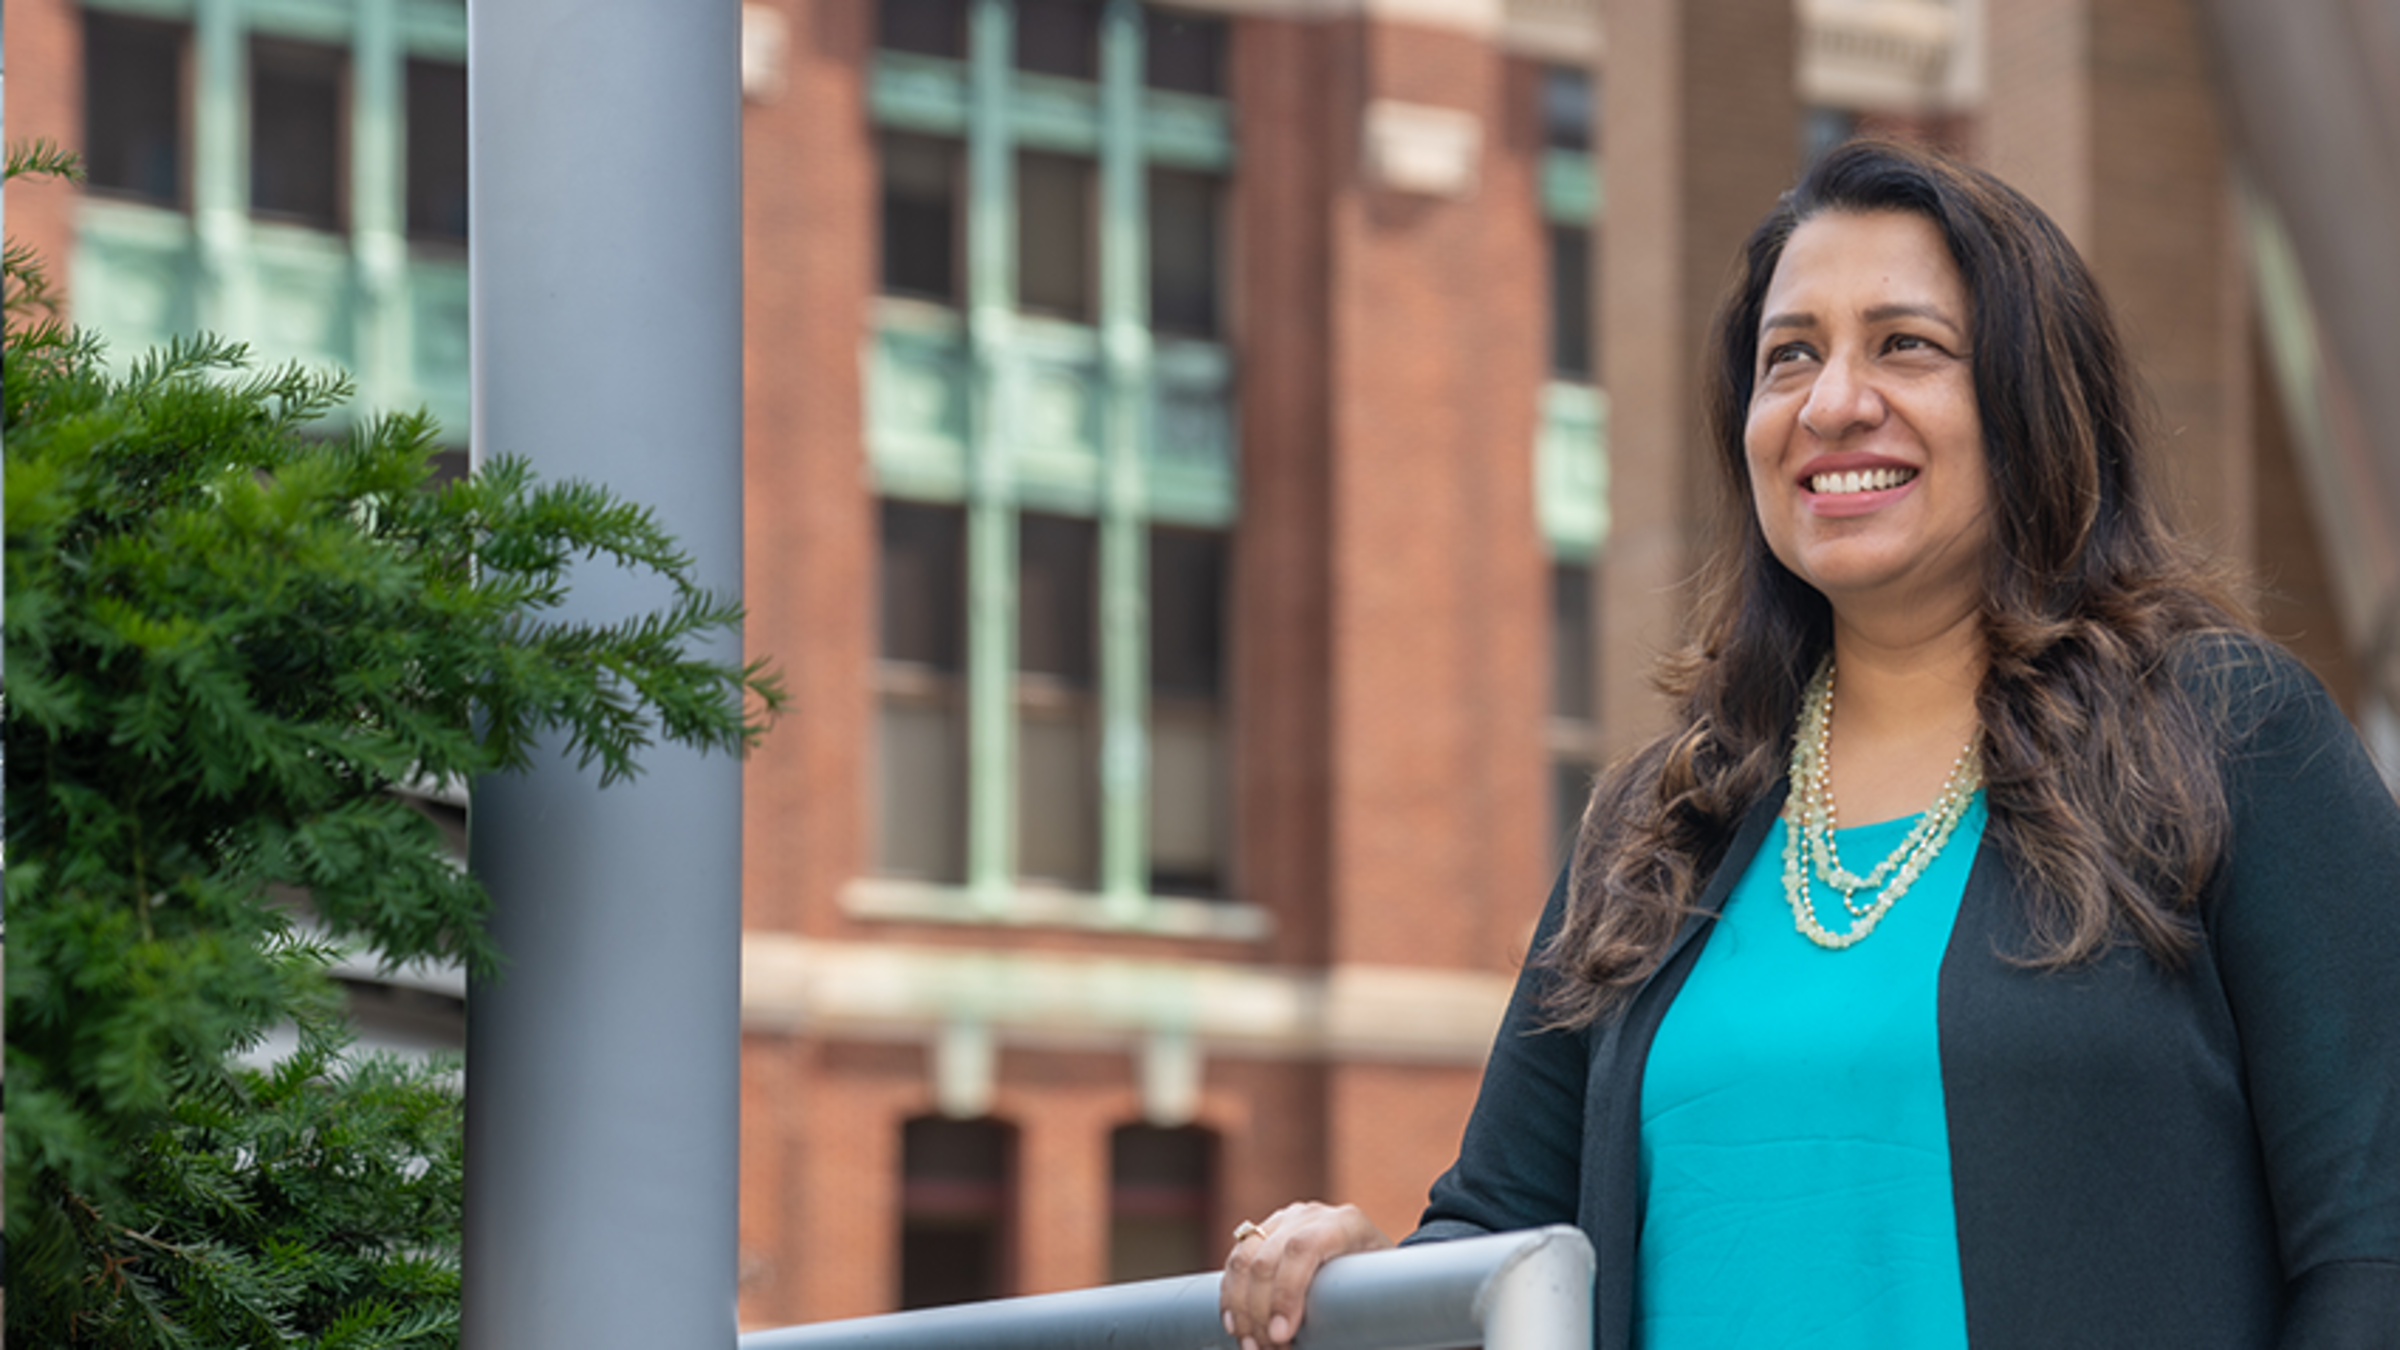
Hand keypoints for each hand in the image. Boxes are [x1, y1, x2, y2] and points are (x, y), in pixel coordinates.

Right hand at [1218, 1202, 1393, 1349]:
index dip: (1287, 1293)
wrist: (1372, 1261)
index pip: (1303, 1249)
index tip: (1282, 1336)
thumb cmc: (1381, 1283)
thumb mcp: (1383, 1290)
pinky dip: (1230, 1297)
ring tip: (1251, 1346)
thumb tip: (1336, 1338)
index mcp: (1345, 1222)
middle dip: (1260, 1312)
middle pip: (1268, 1258)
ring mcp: (1283, 1219)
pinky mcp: (1263, 1231)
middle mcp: (1310, 1215)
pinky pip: (1235, 1261)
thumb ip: (1363, 1307)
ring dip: (1241, 1310)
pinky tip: (1234, 1326)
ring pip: (1244, 1259)